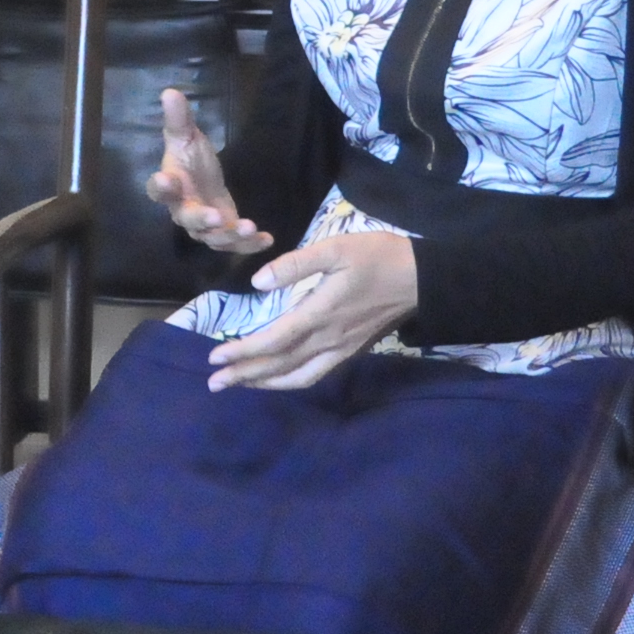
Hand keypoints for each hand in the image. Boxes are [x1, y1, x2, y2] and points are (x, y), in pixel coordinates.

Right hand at [143, 88, 273, 253]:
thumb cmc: (191, 159)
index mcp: (171, 186)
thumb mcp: (186, 136)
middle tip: (216, 217)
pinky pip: (235, 245)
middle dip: (201, 220)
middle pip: (187, 220)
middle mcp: (184, 211)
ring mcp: (204, 227)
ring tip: (249, 227)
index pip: (158, 189)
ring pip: (213, 238)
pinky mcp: (224, 234)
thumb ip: (179, 119)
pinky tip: (268, 239)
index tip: (165, 179)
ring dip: (231, 235)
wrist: (204, 179)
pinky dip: (251, 245)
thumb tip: (170, 91)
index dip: (160, 186)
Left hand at [205, 230, 417, 391]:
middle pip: (280, 365)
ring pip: (297, 377)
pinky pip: (315, 375)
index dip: (243, 352)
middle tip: (213, 382)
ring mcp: (340, 349)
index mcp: (320, 313)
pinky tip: (277, 379)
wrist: (420, 278)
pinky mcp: (349, 351)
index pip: (273, 341)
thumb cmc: (375, 257)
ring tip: (239, 385)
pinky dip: (290, 381)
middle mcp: (328, 339)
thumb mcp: (335, 249)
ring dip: (265, 383)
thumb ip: (295, 265)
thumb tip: (259, 282)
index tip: (215, 357)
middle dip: (245, 375)